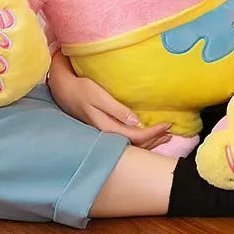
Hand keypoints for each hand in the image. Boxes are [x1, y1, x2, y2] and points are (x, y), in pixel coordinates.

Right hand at [48, 53, 171, 148]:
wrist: (62, 88)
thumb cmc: (81, 89)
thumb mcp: (99, 96)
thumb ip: (117, 110)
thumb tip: (136, 122)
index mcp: (106, 127)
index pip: (136, 136)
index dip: (154, 133)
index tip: (169, 124)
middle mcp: (106, 134)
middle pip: (135, 144)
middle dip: (154, 139)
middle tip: (171, 132)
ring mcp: (104, 132)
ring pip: (130, 143)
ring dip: (148, 140)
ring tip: (164, 135)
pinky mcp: (103, 127)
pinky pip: (125, 137)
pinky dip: (139, 136)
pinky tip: (145, 131)